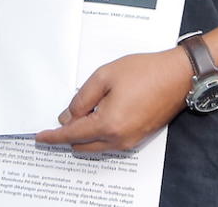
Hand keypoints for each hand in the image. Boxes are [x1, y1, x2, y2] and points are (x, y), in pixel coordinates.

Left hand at [35, 48, 190, 151]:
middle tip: (63, 117)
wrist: (178, 77)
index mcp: (108, 124)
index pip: (71, 135)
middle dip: (68, 135)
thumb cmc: (144, 72)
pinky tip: (99, 115)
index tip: (40, 137)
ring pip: (96, 146)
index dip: (53, 136)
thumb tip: (68, 116)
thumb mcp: (104, 76)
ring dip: (84, 135)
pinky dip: (99, 134)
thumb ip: (82, 99)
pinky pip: (110, 143)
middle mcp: (119, 139)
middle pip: (82, 146)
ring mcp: (130, 141)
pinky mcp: (138, 138)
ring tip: (83, 111)